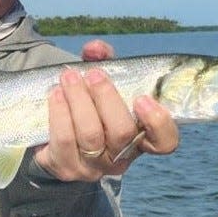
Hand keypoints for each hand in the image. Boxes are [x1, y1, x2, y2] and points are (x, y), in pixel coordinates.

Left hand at [33, 40, 178, 180]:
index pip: (164, 142)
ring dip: (78, 100)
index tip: (142, 97)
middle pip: (122, 133)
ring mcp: (94, 167)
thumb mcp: (100, 82)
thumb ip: (103, 61)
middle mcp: (120, 157)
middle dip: (106, 98)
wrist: (53, 138)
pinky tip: (55, 95)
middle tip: (93, 74)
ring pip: (90, 135)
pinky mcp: (67, 168)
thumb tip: (95, 48)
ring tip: (68, 77)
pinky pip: (64, 141)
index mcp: (140, 137)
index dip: (158, 123)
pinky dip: (60, 113)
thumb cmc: (87, 105)